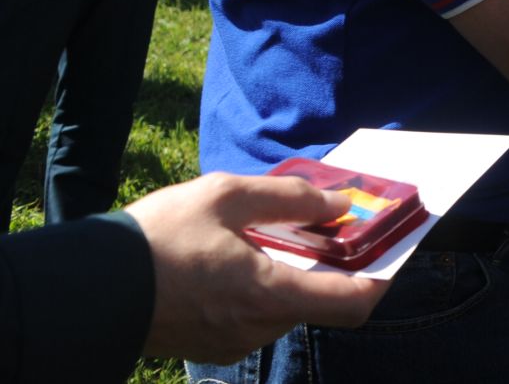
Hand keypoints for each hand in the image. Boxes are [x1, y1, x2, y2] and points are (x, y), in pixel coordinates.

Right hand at [125, 172, 385, 363]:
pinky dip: (262, 289)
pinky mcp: (210, 345)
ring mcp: (232, 344)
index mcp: (270, 296)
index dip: (381, 277)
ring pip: (286, 309)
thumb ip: (290, 198)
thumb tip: (337, 202)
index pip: (354, 303)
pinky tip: (241, 258)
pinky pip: (255, 317)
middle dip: (330, 266)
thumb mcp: (226, 196)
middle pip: (320, 303)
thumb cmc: (156, 239)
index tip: (389, 249)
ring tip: (271, 234)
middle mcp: (258, 329)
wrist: (86, 289)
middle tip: (326, 225)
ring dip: (292, 275)